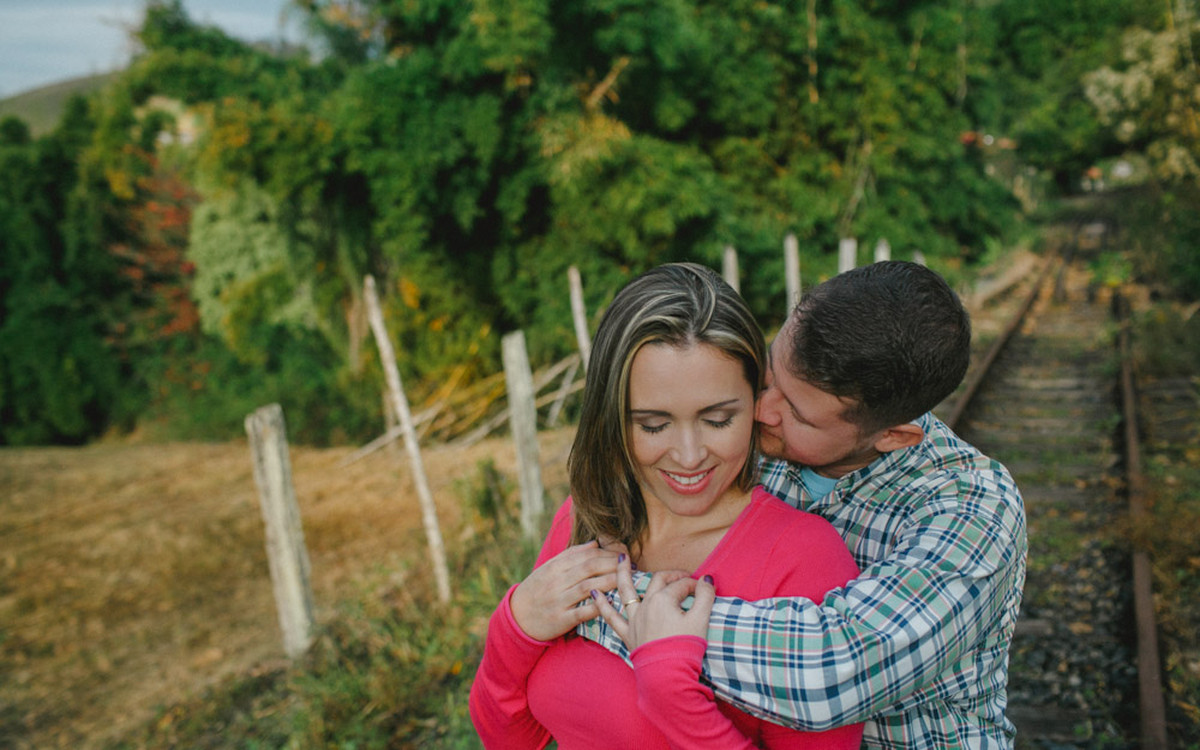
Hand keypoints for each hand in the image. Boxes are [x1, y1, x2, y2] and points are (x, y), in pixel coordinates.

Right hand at [510, 540, 621, 640]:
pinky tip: (611, 603)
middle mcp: (557, 581)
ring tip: (627, 581)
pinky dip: (597, 607)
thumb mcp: (549, 568)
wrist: (518, 616)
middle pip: (590, 568)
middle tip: (631, 566)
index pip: (587, 555)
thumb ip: (572, 555)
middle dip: (613, 565)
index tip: (623, 554)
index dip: (608, 553)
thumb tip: (595, 544)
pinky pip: (582, 612)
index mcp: (555, 566)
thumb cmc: (538, 590)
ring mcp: (559, 600)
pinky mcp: (561, 620)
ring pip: (588, 588)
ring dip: (610, 582)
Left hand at [592, 554, 715, 650]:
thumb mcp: (700, 620)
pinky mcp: (627, 634)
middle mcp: (646, 605)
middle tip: (682, 576)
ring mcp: (634, 619)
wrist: (667, 677)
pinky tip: (594, 592)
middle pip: (658, 581)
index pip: (681, 585)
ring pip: (626, 591)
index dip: (695, 585)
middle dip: (671, 575)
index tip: (704, 589)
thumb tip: (707, 579)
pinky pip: (611, 617)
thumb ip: (705, 596)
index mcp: (664, 600)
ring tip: (620, 558)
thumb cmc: (685, 648)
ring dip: (622, 572)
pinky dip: (601, 604)